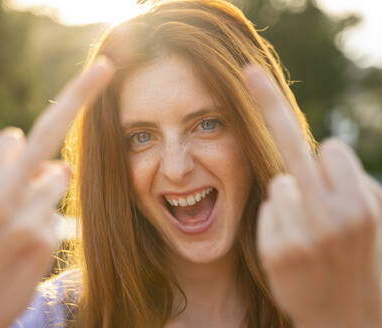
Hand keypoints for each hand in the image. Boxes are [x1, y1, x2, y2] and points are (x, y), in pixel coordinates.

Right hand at [0, 57, 113, 327]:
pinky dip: (48, 222)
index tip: (74, 95)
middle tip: (106, 68)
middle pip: (47, 132)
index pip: (18, 138)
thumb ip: (0, 171)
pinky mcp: (43, 239)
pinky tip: (26, 247)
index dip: (33, 138)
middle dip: (79, 95)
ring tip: (17, 225)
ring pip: (57, 177)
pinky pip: (59, 213)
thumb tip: (49, 157)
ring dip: (47, 191)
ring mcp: (22, 215)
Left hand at [244, 65, 381, 327]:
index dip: (328, 161)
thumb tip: (325, 150)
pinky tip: (295, 248)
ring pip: (279, 183)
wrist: (350, 321)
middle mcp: (334, 215)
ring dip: (290, 199)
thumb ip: (350, 183)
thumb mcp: (372, 220)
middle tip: (250, 72)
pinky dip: (278, 221)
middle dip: (270, 103)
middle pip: (293, 142)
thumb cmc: (360, 262)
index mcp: (363, 204)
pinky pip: (268, 211)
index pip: (332, 149)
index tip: (318, 152)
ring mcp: (303, 234)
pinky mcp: (277, 251)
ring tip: (309, 232)